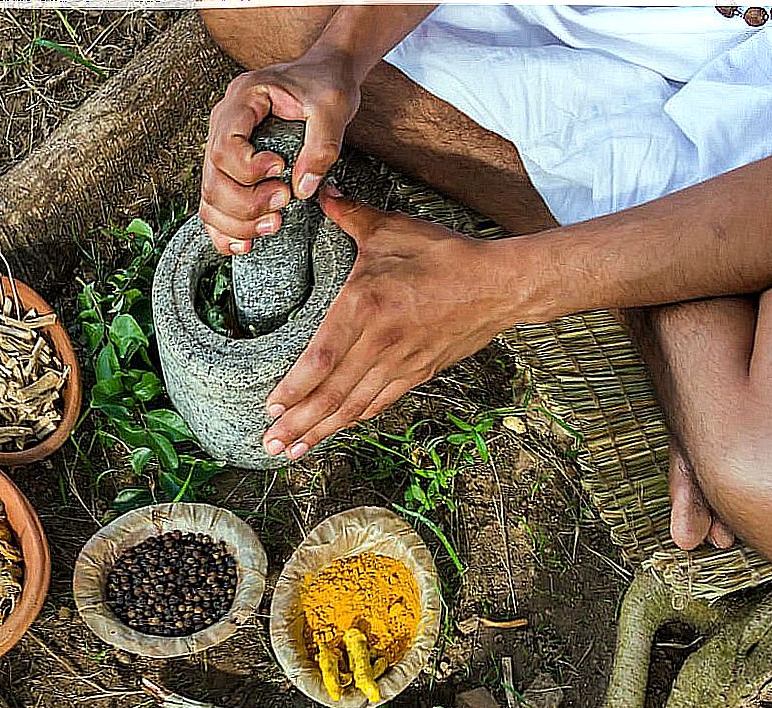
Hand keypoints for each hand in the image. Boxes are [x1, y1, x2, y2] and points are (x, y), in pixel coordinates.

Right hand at [200, 52, 361, 255]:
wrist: (323, 76)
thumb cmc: (325, 85)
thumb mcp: (333, 107)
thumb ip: (322, 145)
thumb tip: (302, 189)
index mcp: (242, 99)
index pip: (224, 146)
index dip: (249, 169)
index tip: (281, 169)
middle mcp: (223, 123)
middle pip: (213, 179)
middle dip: (246, 204)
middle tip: (284, 203)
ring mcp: (222, 147)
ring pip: (209, 198)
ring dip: (237, 222)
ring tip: (273, 224)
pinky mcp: (230, 168)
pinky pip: (213, 206)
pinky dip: (225, 230)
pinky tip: (246, 243)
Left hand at [262, 185, 525, 459]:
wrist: (501, 285)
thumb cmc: (445, 255)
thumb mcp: (393, 230)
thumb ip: (351, 216)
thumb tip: (320, 193)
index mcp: (366, 306)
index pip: (321, 360)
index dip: (294, 390)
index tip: (270, 408)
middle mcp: (381, 342)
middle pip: (332, 394)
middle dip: (299, 424)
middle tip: (271, 444)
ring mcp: (401, 363)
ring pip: (354, 406)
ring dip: (322, 431)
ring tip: (294, 450)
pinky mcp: (419, 373)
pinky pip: (379, 403)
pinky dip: (354, 419)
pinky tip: (336, 430)